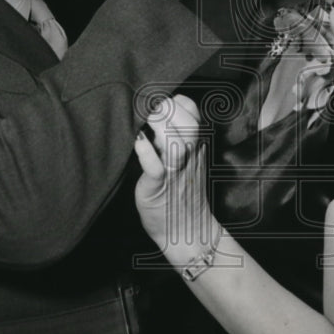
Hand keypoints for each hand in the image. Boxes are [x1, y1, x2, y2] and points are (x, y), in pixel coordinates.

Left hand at [134, 95, 216, 263]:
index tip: (160, 107)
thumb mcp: (184, 159)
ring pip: (176, 139)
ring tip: (144, 126)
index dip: (175, 102)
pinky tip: (138, 143)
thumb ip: (174, 135)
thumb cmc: (179, 193)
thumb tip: (153, 110)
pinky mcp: (159, 186)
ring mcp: (176, 170)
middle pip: (187, 121)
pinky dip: (146, 153)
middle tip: (149, 115)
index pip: (191, 109)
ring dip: (158, 127)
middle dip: (166, 110)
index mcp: (196, 145)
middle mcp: (189, 154)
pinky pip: (155, 167)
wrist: (185, 232)